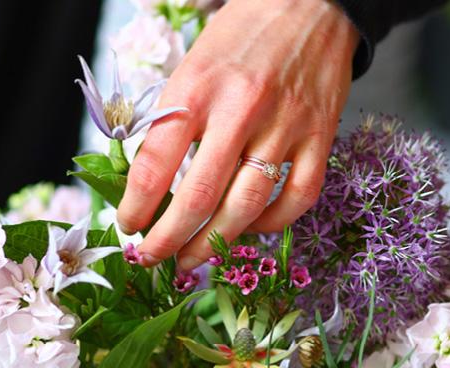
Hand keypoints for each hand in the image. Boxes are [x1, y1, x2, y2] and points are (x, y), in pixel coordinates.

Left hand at [116, 0, 359, 269]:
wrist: (313, 3)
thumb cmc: (243, 34)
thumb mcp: (193, 65)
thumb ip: (174, 119)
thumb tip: (148, 181)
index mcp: (199, 87)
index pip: (156, 160)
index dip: (136, 204)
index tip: (128, 225)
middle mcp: (242, 109)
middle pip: (200, 195)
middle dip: (169, 239)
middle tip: (153, 259)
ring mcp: (287, 126)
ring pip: (248, 205)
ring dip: (215, 243)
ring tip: (192, 260)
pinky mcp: (321, 136)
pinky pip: (298, 198)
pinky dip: (272, 224)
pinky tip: (249, 229)